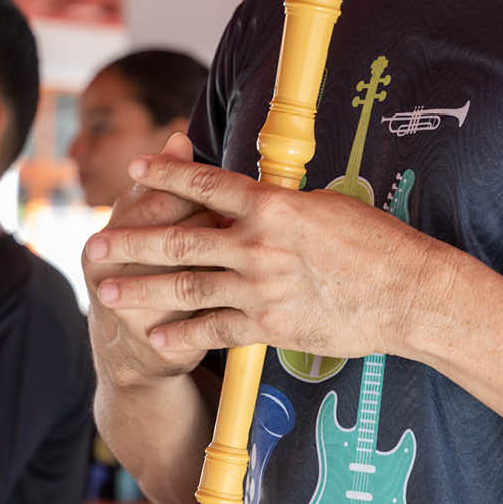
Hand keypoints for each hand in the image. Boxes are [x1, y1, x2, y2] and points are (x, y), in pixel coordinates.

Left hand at [86, 151, 447, 362]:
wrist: (406, 293)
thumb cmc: (375, 242)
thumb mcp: (324, 206)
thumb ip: (281, 205)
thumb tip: (256, 196)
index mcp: (271, 204)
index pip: (205, 183)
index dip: (166, 174)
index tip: (135, 168)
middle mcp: (258, 244)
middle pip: (179, 238)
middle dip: (131, 241)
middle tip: (95, 244)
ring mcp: (260, 287)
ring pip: (186, 286)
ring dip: (142, 289)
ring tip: (108, 292)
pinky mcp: (270, 325)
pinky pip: (215, 329)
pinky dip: (181, 333)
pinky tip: (155, 335)